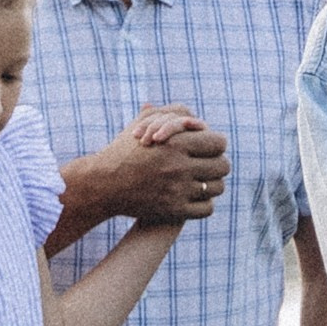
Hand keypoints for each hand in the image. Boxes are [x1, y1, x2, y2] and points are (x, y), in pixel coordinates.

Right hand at [100, 109, 230, 228]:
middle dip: (216, 164)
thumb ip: (174, 114)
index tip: (209, 148)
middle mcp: (179, 167)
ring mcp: (178, 190)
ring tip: (203, 181)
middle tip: (209, 166)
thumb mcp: (145, 123)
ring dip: (212, 184)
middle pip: (223, 166)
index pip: (219, 143)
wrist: (104, 184)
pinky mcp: (174, 210)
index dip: (216, 144)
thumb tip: (200, 121)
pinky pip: (207, 208)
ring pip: (217, 188)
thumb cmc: (124, 150)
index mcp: (176, 143)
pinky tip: (195, 197)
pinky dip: (204, 203)